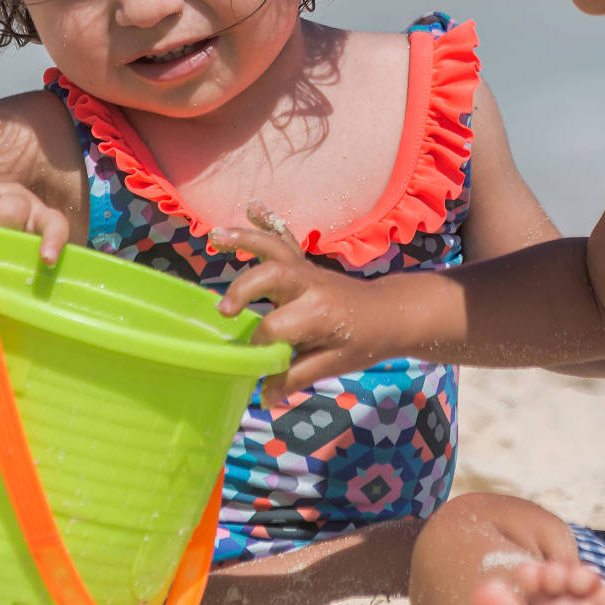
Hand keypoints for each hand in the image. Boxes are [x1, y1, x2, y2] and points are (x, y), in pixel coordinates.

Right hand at [213, 206, 395, 401]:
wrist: (389, 313)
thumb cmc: (363, 341)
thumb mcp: (334, 365)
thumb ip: (296, 378)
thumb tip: (263, 398)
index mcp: (318, 314)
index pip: (276, 327)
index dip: (260, 346)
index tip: (254, 361)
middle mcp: (309, 285)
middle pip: (272, 276)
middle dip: (243, 289)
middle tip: (223, 311)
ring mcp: (306, 270)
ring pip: (274, 248)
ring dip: (245, 239)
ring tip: (215, 235)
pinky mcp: (304, 263)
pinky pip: (284, 238)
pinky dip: (268, 222)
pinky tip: (252, 207)